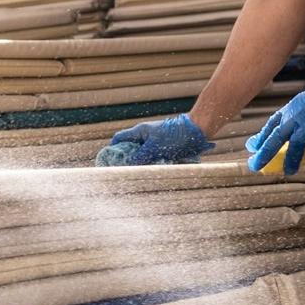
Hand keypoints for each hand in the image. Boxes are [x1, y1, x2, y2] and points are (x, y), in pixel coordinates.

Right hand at [95, 113, 213, 165]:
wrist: (195, 131)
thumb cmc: (174, 135)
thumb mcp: (155, 147)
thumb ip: (140, 156)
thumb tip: (128, 165)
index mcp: (139, 132)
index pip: (119, 139)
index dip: (113, 149)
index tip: (109, 161)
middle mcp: (145, 137)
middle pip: (130, 150)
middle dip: (128, 161)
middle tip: (127, 172)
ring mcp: (154, 143)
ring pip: (142, 156)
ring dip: (143, 164)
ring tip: (143, 173)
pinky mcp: (164, 149)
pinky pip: (154, 159)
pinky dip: (154, 165)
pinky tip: (156, 170)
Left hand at [246, 72, 304, 174]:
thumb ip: (300, 114)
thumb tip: (296, 128)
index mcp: (291, 108)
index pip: (272, 124)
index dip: (261, 137)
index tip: (253, 147)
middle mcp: (296, 117)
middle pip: (276, 138)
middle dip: (264, 153)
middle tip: (255, 165)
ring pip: (294, 147)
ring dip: (290, 161)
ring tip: (289, 171)